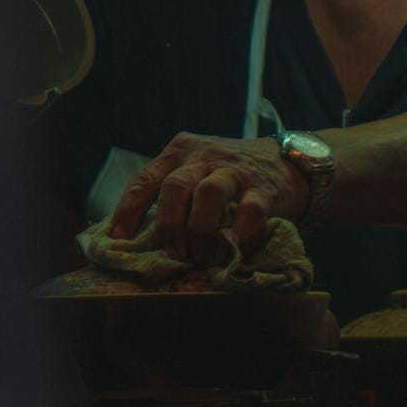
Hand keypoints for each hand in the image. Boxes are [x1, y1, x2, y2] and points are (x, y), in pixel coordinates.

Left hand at [108, 132, 310, 263]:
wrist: (286, 162)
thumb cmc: (227, 175)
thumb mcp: (195, 170)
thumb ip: (170, 193)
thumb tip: (133, 236)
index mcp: (180, 152)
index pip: (145, 180)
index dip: (128, 211)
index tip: (120, 238)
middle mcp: (205, 156)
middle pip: (175, 188)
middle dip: (169, 226)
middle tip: (172, 253)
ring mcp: (235, 171)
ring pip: (209, 193)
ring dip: (200, 229)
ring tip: (201, 254)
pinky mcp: (264, 189)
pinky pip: (249, 210)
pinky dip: (238, 232)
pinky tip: (232, 247)